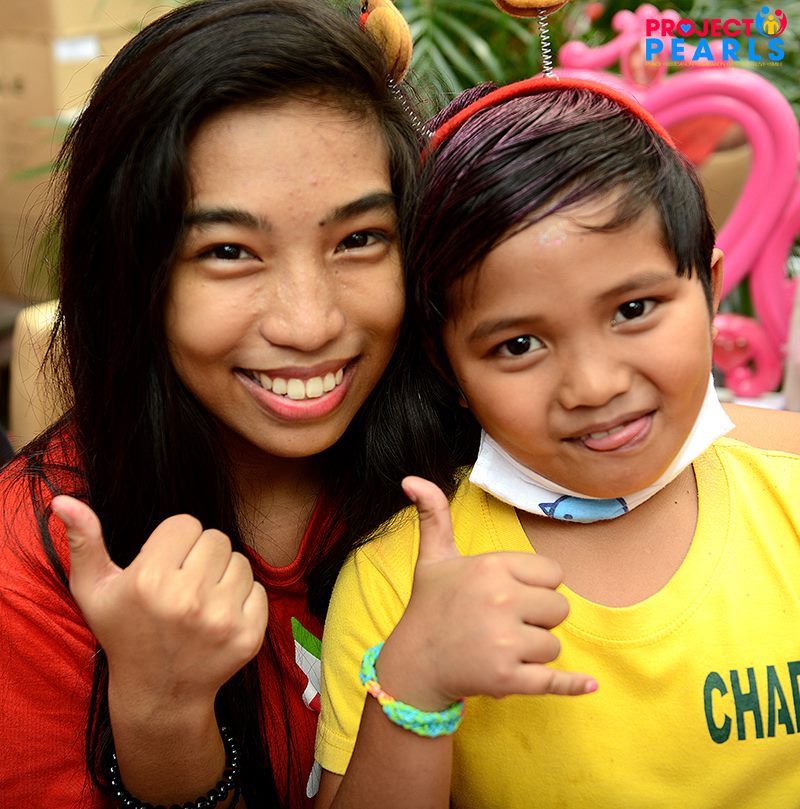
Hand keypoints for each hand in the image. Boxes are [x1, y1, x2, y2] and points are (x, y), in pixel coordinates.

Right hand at [51, 495, 267, 709]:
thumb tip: (63, 500)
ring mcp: (221, 619)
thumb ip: (83, 541)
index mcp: (149, 580)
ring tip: (200, 600)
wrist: (159, 694)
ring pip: (240, 561)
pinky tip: (219, 617)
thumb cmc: (124, 633)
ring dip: (223, 575)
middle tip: (182, 583)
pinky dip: (244, 599)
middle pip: (216, 537)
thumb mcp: (93, 590)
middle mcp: (187, 599)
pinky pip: (258, 589)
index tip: (162, 566)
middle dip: (200, 555)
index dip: (174, 541)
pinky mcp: (248, 635)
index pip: (186, 523)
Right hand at [376, 477, 596, 709]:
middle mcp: (500, 600)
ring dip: (535, 651)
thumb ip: (434, 515)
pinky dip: (571, 685)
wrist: (414, 664)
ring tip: (501, 647)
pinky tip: (587, 685)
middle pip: (559, 609)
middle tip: (505, 623)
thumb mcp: (433, 558)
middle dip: (539, 618)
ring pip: (554, 644)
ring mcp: (505, 641)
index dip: (536, 586)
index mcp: (491, 567)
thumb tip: (410, 478)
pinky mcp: (508, 678)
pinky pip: (554, 680)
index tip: (509, 594)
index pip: (553, 575)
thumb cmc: (431, 606)